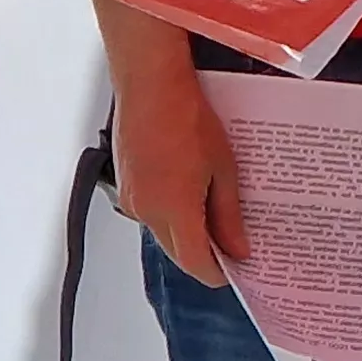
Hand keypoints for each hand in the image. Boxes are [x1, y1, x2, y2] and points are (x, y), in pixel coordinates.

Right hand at [109, 50, 248, 286]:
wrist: (151, 87)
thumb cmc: (189, 119)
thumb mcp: (223, 168)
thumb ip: (228, 214)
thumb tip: (237, 248)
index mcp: (174, 211)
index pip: (195, 262)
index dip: (216, 272)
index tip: (234, 270)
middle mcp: (146, 212)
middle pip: (177, 251)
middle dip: (202, 253)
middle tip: (231, 244)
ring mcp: (131, 199)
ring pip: (162, 232)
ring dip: (185, 231)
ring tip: (213, 212)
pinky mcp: (124, 185)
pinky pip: (150, 212)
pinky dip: (169, 212)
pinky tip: (188, 192)